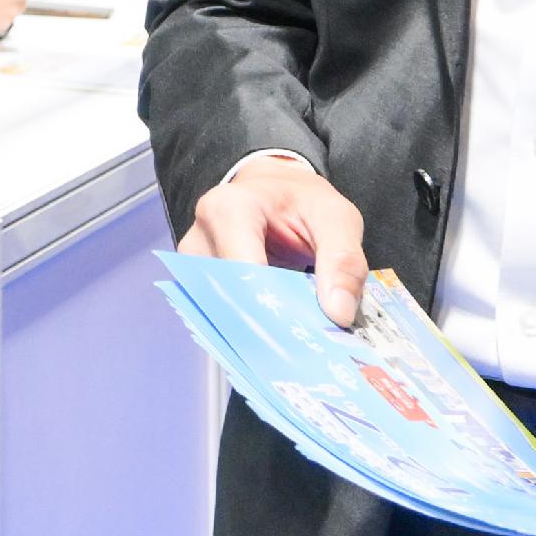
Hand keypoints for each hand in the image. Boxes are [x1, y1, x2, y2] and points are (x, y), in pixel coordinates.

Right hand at [182, 154, 367, 327]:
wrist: (274, 193)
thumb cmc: (302, 202)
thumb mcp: (337, 218)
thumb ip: (344, 260)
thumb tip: (338, 314)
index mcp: (228, 209)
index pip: (245, 274)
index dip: (277, 308)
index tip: (311, 335)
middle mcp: (198, 239)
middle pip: (229, 300)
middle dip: (269, 326)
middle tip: (308, 343)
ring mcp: (191, 267)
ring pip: (221, 315)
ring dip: (258, 331)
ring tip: (294, 337)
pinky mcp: (194, 287)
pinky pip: (220, 317)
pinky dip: (250, 328)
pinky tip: (276, 332)